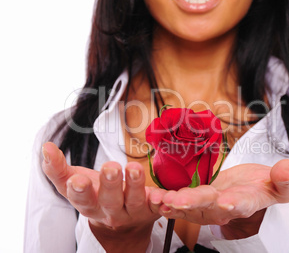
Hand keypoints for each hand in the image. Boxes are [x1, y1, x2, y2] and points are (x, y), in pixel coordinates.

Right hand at [41, 142, 163, 251]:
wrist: (123, 222)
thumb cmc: (97, 195)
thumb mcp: (74, 183)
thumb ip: (57, 169)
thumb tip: (45, 147)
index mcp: (90, 205)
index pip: (81, 200)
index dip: (78, 191)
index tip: (77, 180)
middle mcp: (111, 211)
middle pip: (110, 200)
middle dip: (109, 184)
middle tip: (110, 167)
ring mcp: (133, 212)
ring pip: (134, 200)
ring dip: (134, 185)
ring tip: (133, 168)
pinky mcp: (152, 208)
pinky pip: (158, 206)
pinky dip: (161, 201)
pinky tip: (161, 194)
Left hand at [154, 159, 288, 238]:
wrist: (250, 189)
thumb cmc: (265, 185)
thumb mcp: (281, 183)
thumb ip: (285, 178)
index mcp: (246, 201)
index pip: (241, 204)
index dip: (234, 204)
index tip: (226, 203)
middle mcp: (224, 207)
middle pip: (209, 206)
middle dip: (194, 203)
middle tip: (178, 201)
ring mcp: (207, 206)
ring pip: (189, 207)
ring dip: (172, 204)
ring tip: (158, 199)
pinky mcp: (195, 200)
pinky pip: (178, 201)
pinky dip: (164, 199)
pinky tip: (151, 195)